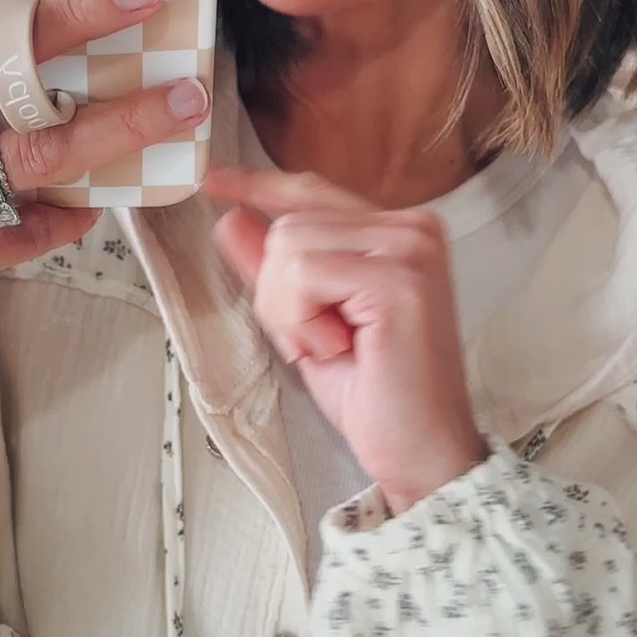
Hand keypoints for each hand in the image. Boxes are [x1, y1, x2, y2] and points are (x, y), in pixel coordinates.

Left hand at [208, 166, 487, 513]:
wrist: (423, 452)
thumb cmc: (378, 397)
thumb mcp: (308, 324)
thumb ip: (274, 270)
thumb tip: (231, 218)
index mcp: (398, 232)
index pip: (311, 193)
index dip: (259, 189)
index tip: (214, 183)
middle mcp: (413, 228)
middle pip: (288, 224)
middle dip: (280, 293)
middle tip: (321, 342)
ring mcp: (411, 249)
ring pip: (290, 246)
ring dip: (291, 312)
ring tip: (334, 347)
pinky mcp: (400, 279)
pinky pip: (304, 274)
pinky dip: (303, 321)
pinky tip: (341, 348)